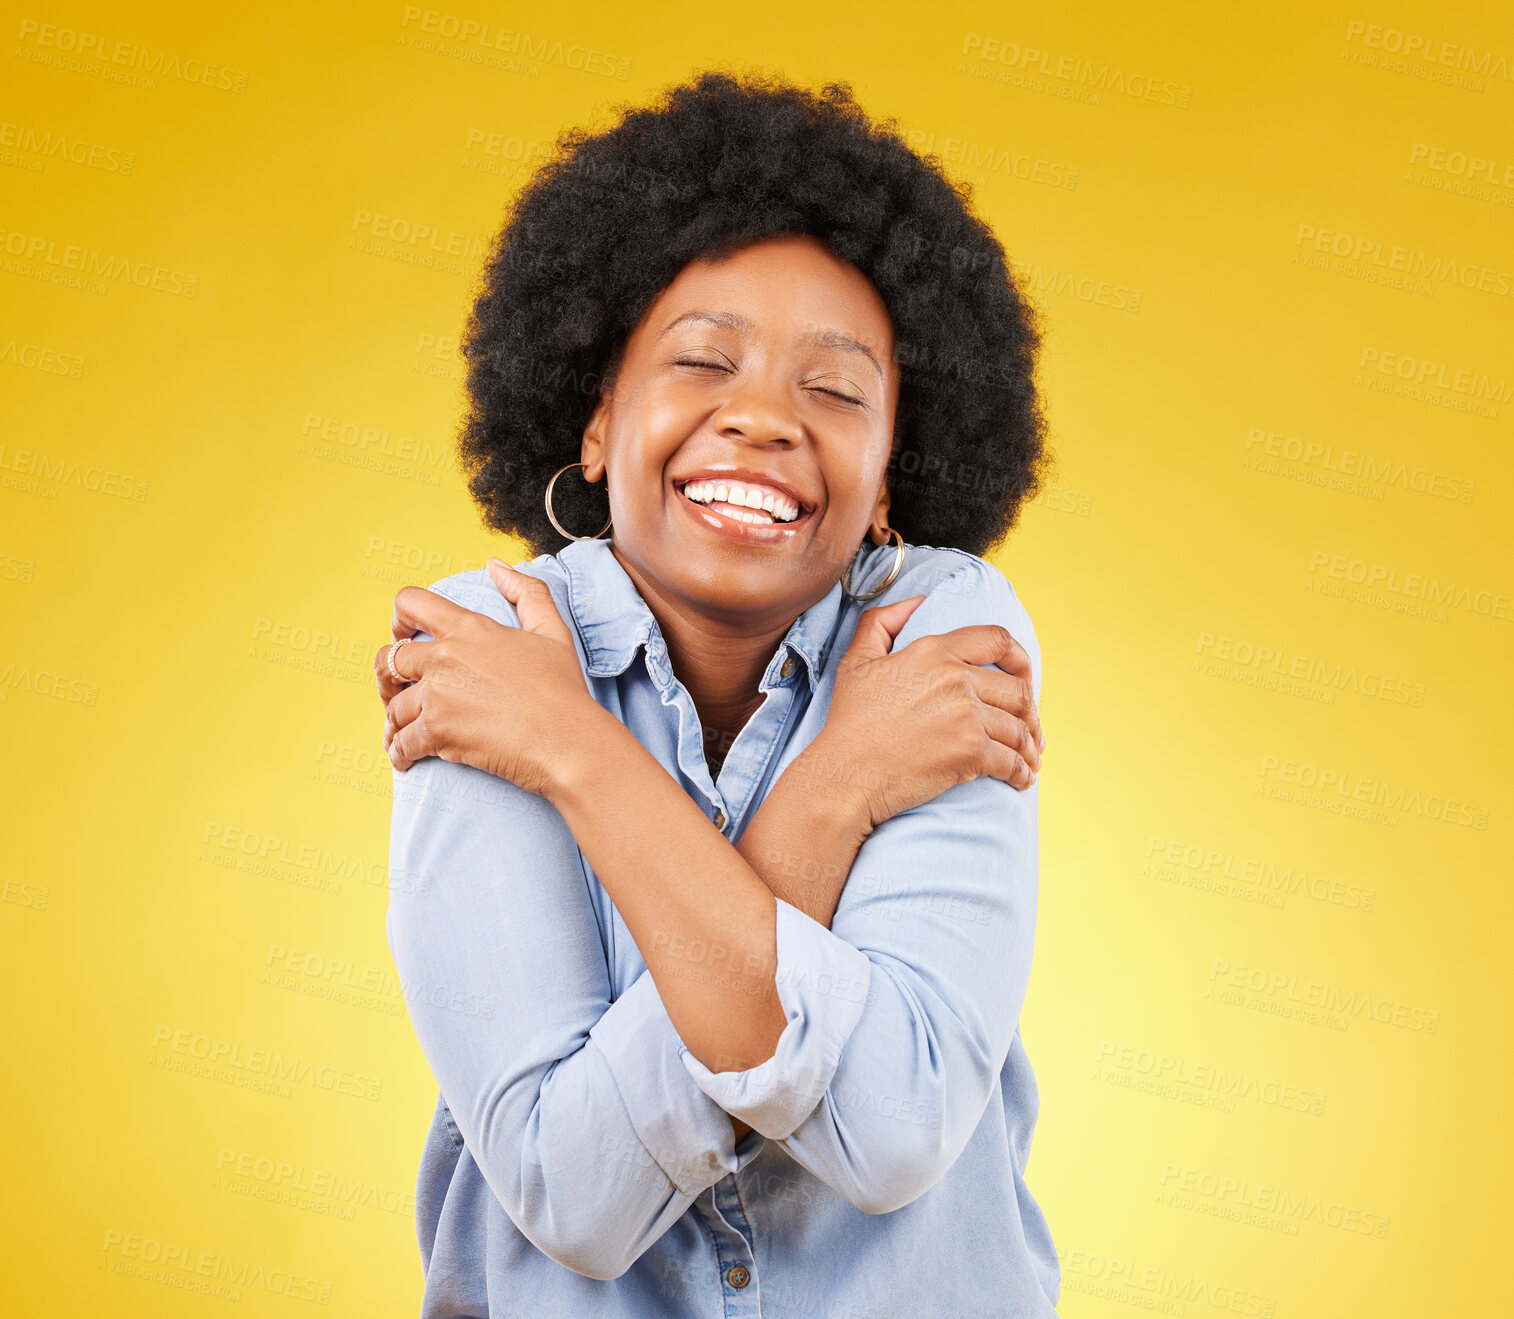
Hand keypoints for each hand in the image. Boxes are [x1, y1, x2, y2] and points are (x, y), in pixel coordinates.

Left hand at [374, 560, 596, 796]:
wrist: (569, 742)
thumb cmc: (564, 690)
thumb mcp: (552, 631)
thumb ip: (526, 592)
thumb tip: (495, 566)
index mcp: (469, 628)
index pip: (410, 603)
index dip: (397, 618)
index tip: (402, 635)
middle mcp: (446, 658)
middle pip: (387, 659)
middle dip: (386, 678)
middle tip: (397, 694)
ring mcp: (438, 695)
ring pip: (393, 708)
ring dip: (394, 723)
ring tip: (403, 734)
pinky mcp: (437, 732)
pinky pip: (401, 742)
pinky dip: (399, 753)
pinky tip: (406, 759)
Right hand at [810, 594, 1045, 830]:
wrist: (845, 774)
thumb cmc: (849, 723)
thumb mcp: (856, 661)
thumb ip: (882, 622)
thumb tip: (917, 602)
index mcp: (934, 652)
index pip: (997, 640)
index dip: (1021, 659)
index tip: (1025, 678)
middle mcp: (956, 679)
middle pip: (1018, 690)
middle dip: (1031, 713)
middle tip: (1031, 730)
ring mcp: (966, 716)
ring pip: (1019, 729)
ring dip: (1031, 747)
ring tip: (1030, 759)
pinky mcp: (970, 753)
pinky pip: (1013, 761)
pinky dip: (1023, 773)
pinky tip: (1022, 780)